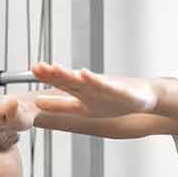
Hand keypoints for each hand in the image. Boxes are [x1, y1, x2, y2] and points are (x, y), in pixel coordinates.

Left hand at [31, 62, 159, 117]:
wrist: (142, 98)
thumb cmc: (113, 102)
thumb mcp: (82, 109)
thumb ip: (60, 106)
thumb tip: (37, 104)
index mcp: (80, 92)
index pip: (61, 82)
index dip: (47, 77)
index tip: (35, 69)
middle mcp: (90, 87)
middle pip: (69, 79)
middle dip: (53, 74)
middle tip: (39, 67)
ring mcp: (104, 88)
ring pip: (83, 81)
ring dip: (69, 75)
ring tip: (55, 69)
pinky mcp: (118, 90)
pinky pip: (104, 86)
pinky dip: (94, 80)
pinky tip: (84, 74)